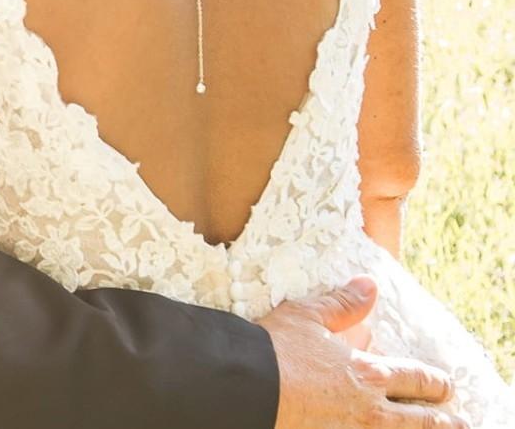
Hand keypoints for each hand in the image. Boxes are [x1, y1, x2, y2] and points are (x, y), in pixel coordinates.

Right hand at [261, 276, 466, 428]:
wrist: (245, 385)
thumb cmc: (274, 349)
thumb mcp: (307, 316)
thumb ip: (342, 304)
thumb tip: (369, 286)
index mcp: (367, 372)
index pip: (416, 379)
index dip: (436, 382)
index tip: (446, 385)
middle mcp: (370, 408)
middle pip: (420, 419)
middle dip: (441, 419)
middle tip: (456, 420)